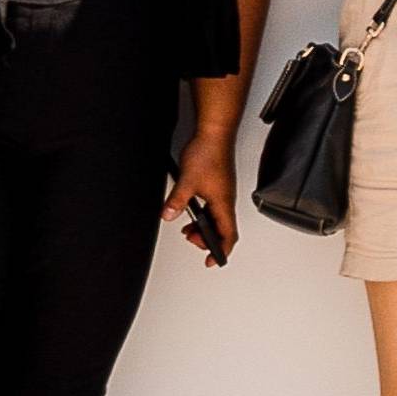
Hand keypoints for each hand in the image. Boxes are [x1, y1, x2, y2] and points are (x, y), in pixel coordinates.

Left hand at [170, 113, 239, 262]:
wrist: (214, 134)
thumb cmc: (208, 153)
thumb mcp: (188, 181)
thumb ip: (177, 201)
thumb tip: (168, 216)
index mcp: (223, 203)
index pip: (228, 234)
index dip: (221, 251)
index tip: (211, 261)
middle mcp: (225, 199)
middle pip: (223, 230)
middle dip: (207, 240)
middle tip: (191, 240)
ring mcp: (222, 192)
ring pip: (218, 219)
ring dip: (204, 228)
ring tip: (188, 229)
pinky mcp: (217, 185)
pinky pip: (213, 208)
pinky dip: (203, 215)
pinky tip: (191, 210)